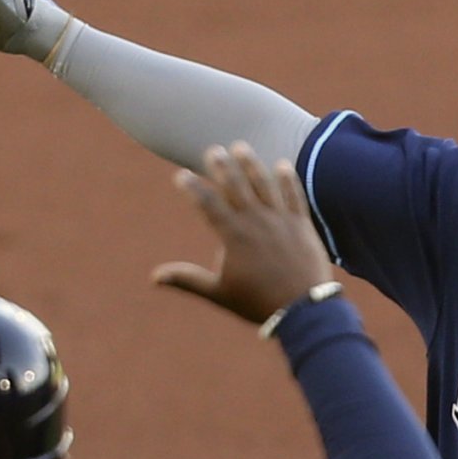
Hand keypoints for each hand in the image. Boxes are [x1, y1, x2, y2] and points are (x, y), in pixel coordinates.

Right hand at [152, 145, 335, 324]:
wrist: (302, 310)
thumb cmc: (258, 304)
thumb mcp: (219, 292)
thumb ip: (188, 280)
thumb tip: (155, 278)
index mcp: (233, 236)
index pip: (207, 204)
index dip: (192, 188)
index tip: (181, 175)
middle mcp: (256, 222)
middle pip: (235, 186)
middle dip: (221, 166)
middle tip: (212, 151)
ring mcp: (281, 221)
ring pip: (263, 184)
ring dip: (251, 164)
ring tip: (240, 148)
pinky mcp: (302, 225)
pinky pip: (294, 196)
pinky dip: (288, 180)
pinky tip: (282, 164)